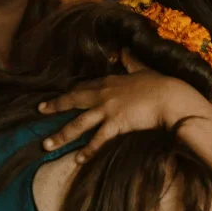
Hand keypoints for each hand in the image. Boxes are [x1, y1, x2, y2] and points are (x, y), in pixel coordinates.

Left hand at [37, 71, 211, 162]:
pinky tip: (78, 160)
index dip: (70, 92)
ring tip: (46, 145)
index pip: (84, 86)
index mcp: (110, 81)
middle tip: (40, 111)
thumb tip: (125, 50)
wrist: (171, 97)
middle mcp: (103, 94)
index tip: (58, 95)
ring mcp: (108, 110)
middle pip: (73, 101)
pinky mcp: (115, 124)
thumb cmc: (161, 84)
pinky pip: (98, 140)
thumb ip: (131, 61)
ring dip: (61, 135)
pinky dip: (88, 151)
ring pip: (78, 124)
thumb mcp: (143, 69)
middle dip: (55, 106)